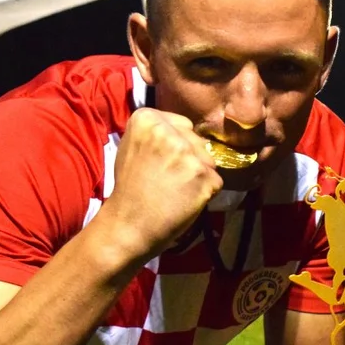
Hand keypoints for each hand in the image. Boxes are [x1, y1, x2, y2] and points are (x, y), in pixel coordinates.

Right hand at [102, 108, 222, 258]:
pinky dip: (206, 192)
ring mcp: (188, 155)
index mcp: (147, 119)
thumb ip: (157, 133)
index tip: (163, 160)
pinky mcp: (204, 177)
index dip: (178, 143)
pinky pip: (215, 180)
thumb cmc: (129, 188)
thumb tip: (183, 130)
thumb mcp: (132, 146)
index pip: (182, 124)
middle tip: (169, 178)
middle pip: (197, 140)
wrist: (128, 225)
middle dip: (190, 157)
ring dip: (200, 174)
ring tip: (177, 190)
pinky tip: (186, 200)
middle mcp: (169, 132)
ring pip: (209, 160)